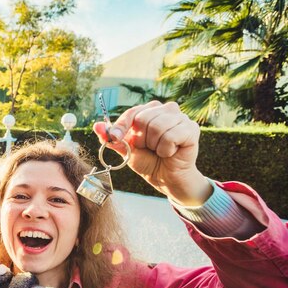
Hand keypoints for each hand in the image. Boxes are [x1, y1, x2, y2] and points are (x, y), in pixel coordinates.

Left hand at [93, 101, 211, 205]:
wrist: (166, 178)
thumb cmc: (148, 161)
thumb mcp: (127, 150)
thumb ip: (113, 138)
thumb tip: (96, 126)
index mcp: (149, 111)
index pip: (132, 113)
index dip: (121, 126)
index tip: (115, 138)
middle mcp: (166, 109)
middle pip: (143, 119)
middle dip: (142, 140)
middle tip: (149, 148)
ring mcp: (180, 117)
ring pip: (157, 127)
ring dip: (155, 146)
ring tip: (160, 150)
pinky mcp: (191, 129)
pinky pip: (171, 136)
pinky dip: (166, 149)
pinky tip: (171, 152)